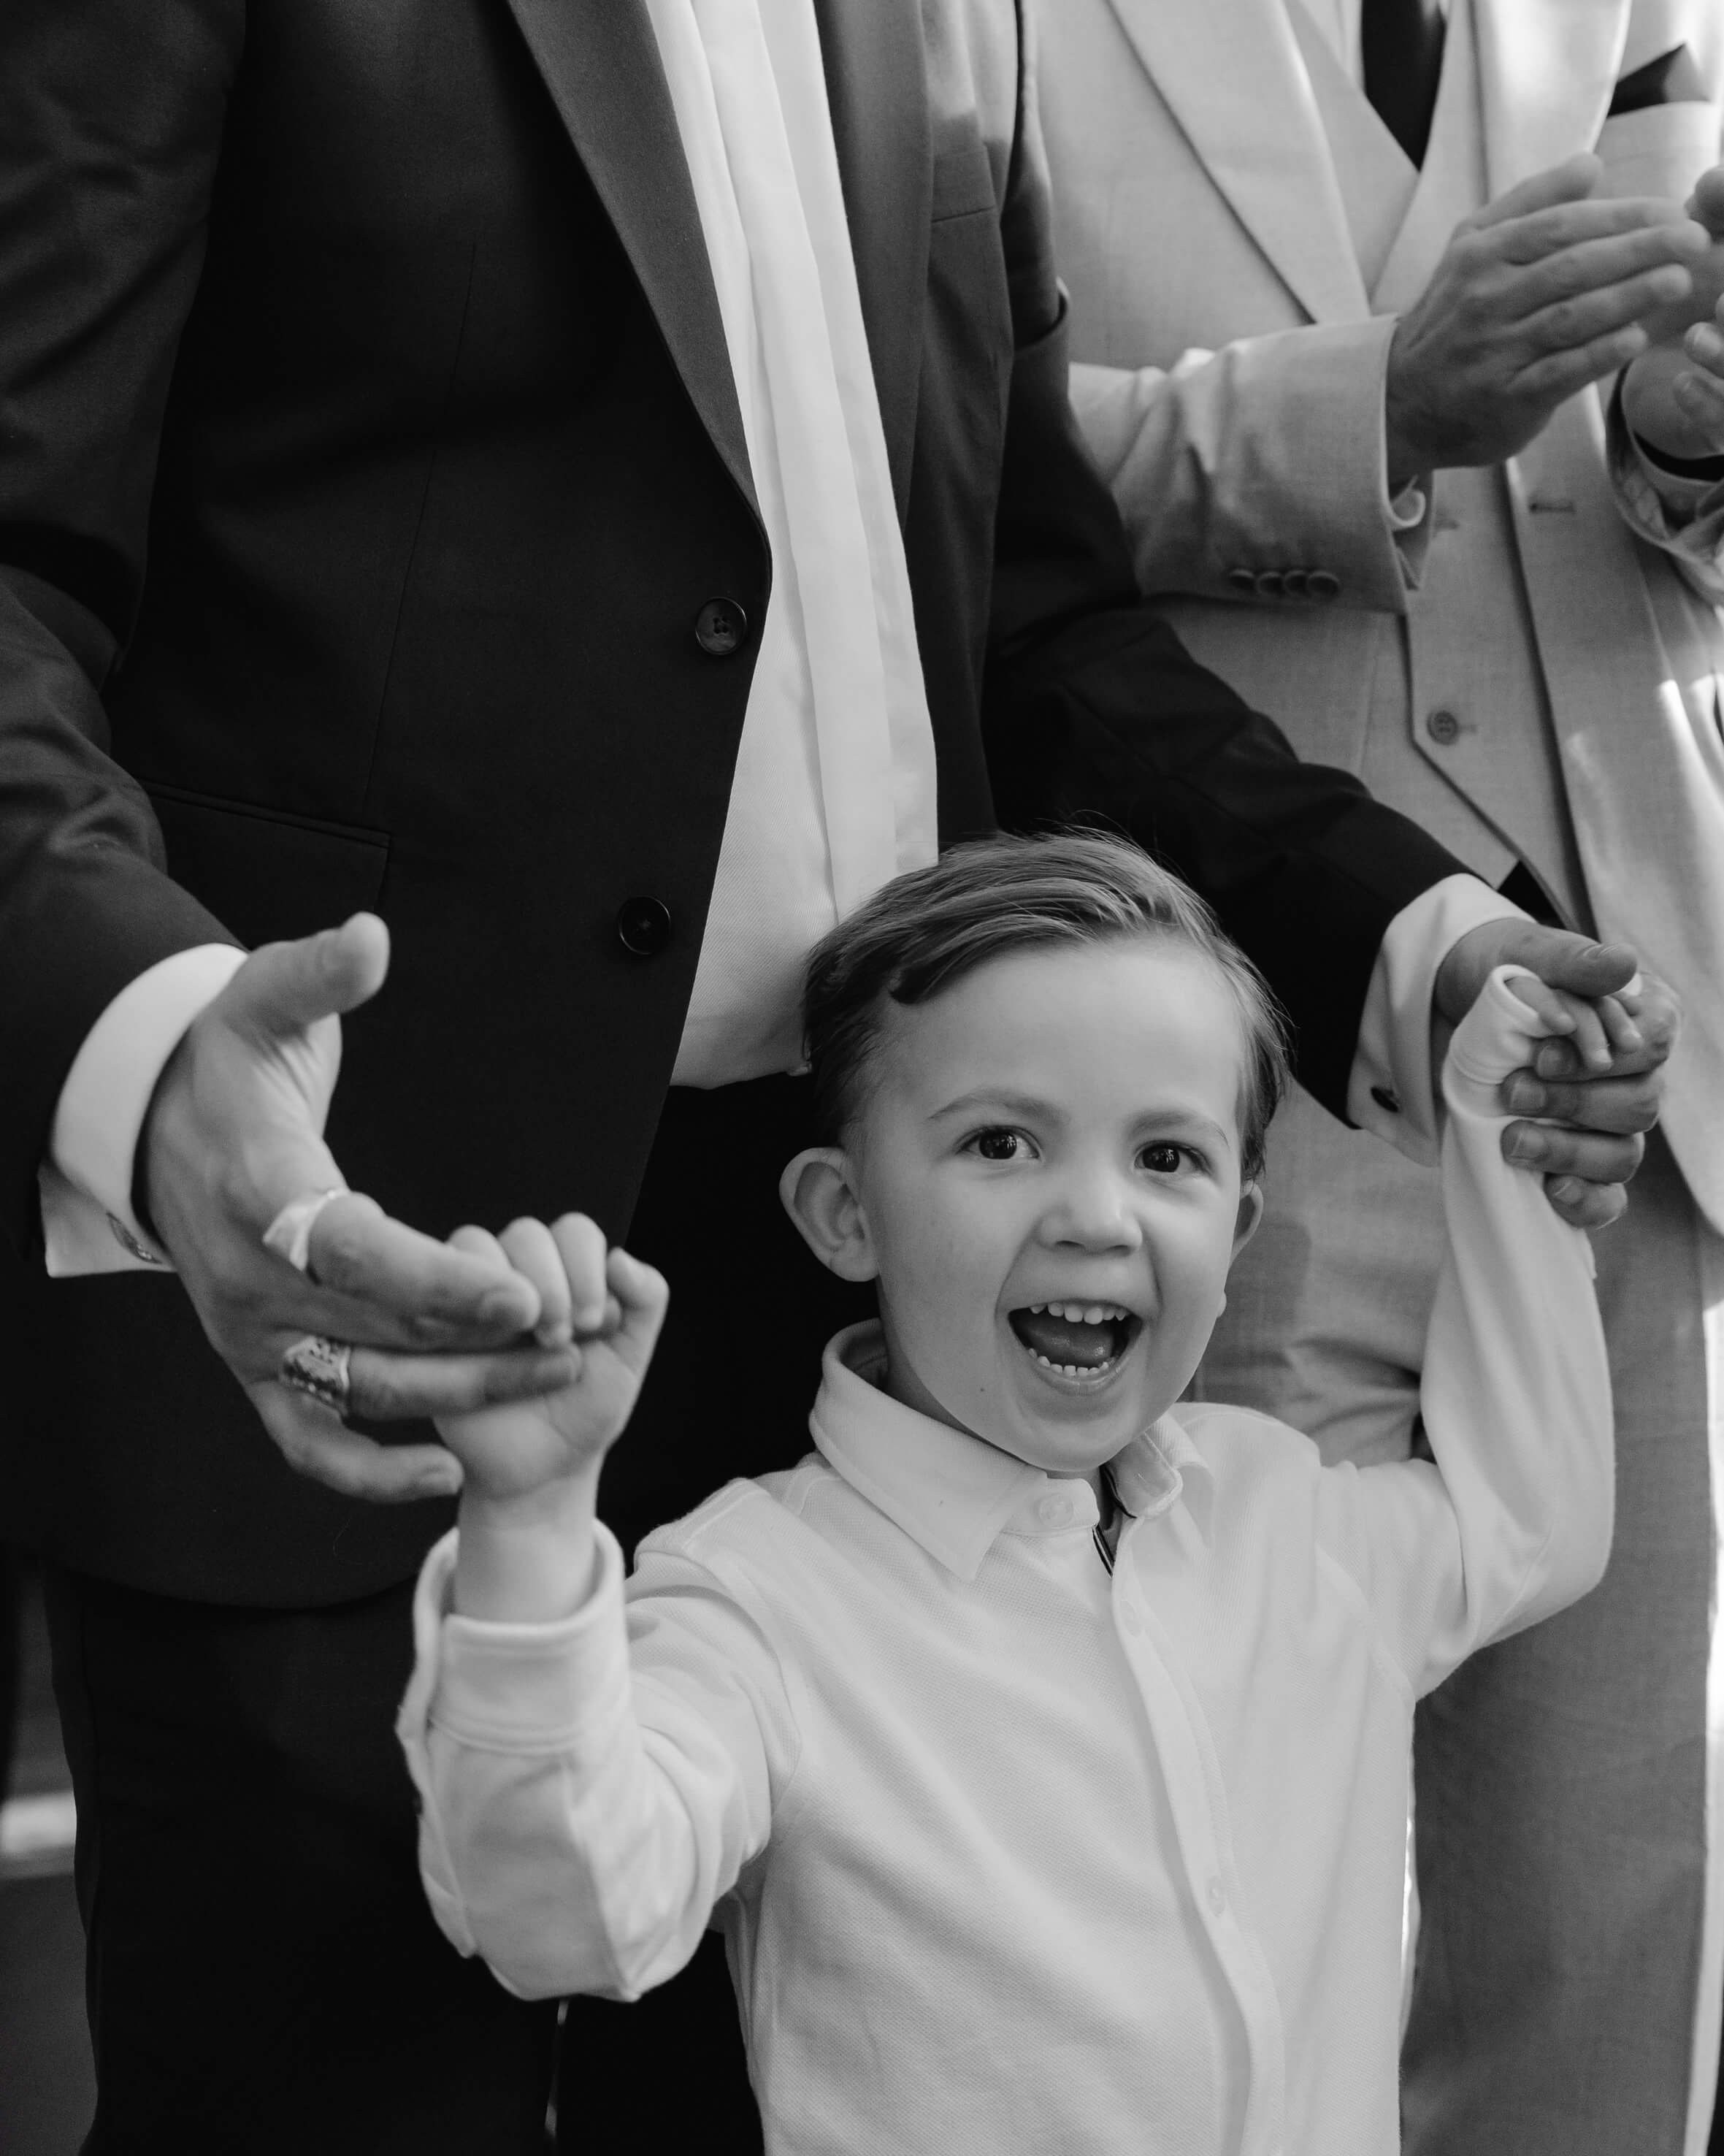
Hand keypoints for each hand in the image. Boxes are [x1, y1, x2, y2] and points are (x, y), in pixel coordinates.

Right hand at [142, 914, 580, 1501]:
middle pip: (381, 1334)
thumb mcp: (263, 999)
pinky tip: (448, 1476)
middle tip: (578, 1336)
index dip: (439, 1282)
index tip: (517, 1293)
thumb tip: (372, 936)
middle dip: (484, 1343)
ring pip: (365, 1393)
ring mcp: (252, 1337)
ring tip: (552, 1375)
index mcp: (263, 1197)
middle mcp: (253, 1284)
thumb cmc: (230, 1064)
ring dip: (460, 1398)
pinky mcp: (255, 1369)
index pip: (358, 1255)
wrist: (158, 1128)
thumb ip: (320, 972)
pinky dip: (372, 1474)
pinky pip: (309, 1444)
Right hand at [435, 1217, 667, 1501]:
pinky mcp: (433, 1319)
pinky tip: (487, 1350)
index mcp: (568, 1270)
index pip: (574, 1232)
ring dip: (507, 1289)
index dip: (585, 1267)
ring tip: (529, 1344)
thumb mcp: (629, 1358)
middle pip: (527, 1233)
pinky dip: (464, 1307)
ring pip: (475, 1246)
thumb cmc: (584, 1410)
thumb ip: (645, 1301)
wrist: (537, 1469)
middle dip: (550, 1282)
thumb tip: (621, 1257)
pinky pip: (436, 1285)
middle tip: (561, 1337)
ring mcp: (472, 1294)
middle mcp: (519, 1272)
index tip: (595, 1323)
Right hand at [1383, 154, 1706, 481]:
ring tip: (1679, 281)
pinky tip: (1635, 337)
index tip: (1672, 211)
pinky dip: (1599, 354)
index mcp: (1482, 255)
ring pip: (1572, 317)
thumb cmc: (1451, 317)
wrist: (1401, 400)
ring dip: (1631, 297)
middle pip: (1574, 267)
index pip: (1562, 226)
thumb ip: (1530, 203)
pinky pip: (1559, 372)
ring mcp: (1495, 352)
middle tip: (1693, 240)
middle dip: (1640, 250)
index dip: (1623, 216)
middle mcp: (1486, 300)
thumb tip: (1590, 166)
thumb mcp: (1473, 247)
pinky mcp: (1506, 399)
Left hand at [1435, 921, 1678, 1227]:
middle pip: (1641, 1105)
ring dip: (1568, 1152)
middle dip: (1573, 1103)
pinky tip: (1551, 1192)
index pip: (1654, 1042)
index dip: (1600, 1057)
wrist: (1448, 1016)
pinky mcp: (1577, 1166)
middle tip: (1512, 1092)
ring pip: (1624, 1155)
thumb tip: (1623, 963)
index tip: (1540, 1056)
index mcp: (1638, 1020)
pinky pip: (1606, 1200)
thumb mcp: (1524, 958)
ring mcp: (1610, 1128)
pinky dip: (1585, 1202)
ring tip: (1511, 1140)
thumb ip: (1573, 964)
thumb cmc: (1499, 979)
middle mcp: (1636, 1078)